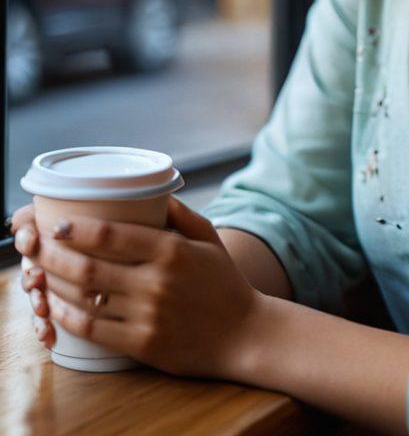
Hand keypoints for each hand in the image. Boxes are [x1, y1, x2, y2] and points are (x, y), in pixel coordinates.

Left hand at [12, 196, 269, 379]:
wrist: (244, 333)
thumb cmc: (225, 281)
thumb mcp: (209, 238)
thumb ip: (180, 214)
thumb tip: (154, 191)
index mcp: (171, 251)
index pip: (112, 236)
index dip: (79, 229)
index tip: (59, 224)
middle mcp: (156, 282)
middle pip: (90, 267)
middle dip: (54, 255)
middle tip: (37, 246)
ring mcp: (147, 315)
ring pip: (86, 298)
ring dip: (56, 284)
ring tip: (39, 272)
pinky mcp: (142, 344)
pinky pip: (93, 330)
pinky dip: (68, 317)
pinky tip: (56, 306)